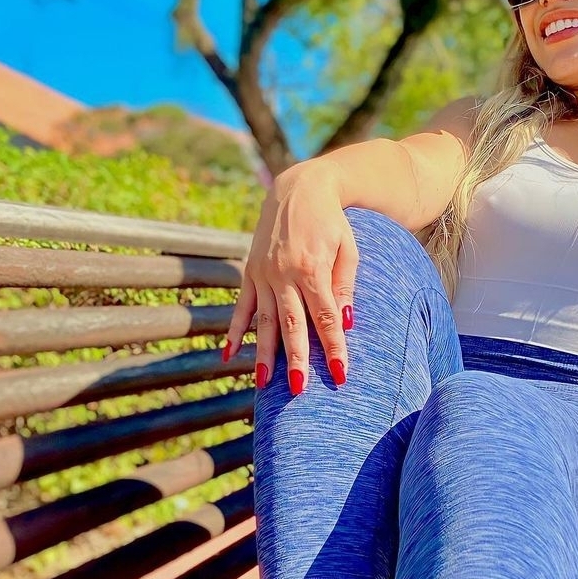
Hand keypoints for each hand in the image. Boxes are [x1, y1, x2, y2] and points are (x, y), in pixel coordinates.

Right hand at [224, 162, 357, 393]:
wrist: (299, 188)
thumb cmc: (332, 222)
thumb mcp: (348, 249)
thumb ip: (345, 285)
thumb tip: (347, 322)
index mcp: (312, 269)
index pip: (326, 317)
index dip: (333, 347)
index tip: (340, 374)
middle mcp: (284, 274)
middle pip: (291, 324)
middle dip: (296, 359)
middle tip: (298, 391)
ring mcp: (263, 273)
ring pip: (263, 320)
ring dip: (264, 353)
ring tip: (264, 384)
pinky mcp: (250, 271)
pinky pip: (242, 305)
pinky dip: (235, 331)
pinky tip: (229, 355)